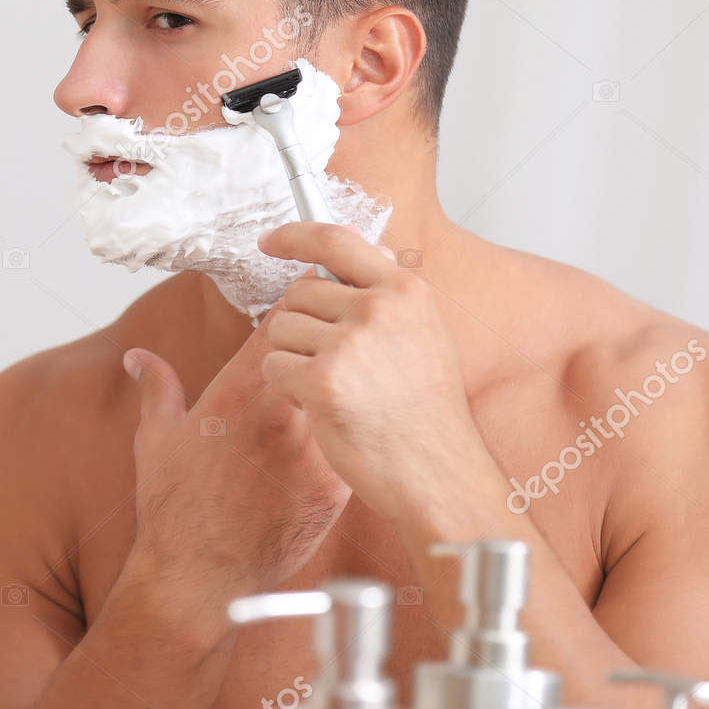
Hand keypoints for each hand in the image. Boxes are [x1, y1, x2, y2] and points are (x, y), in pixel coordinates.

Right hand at [121, 312, 350, 618]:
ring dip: (352, 389)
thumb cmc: (174, 510)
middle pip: (324, 354)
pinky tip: (358, 440)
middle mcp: (278, 413)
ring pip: (348, 399)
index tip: (313, 294)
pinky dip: (357, 440)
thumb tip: (137, 357)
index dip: (302, 302)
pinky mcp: (334, 486)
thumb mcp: (155, 441)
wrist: (198, 577)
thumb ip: (156, 388)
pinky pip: (356, 447)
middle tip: (343, 334)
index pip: (283, 323)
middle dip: (332, 342)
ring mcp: (310, 450)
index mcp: (236, 391)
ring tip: (364, 382)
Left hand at [256, 222, 489, 512]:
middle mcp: (378, 308)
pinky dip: (287, 387)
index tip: (270, 241)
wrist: (438, 472)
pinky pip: (274, 366)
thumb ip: (387, 294)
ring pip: (281, 329)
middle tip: (336, 365)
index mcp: (405, 291)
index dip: (294, 236)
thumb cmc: (427, 412)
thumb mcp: (425, 334)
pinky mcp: (322, 379)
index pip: (336, 240)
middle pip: (299, 293)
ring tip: (337, 387)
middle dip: (302, 327)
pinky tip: (323, 405)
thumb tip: (357, 251)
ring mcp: (349, 343)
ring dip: (293, 358)